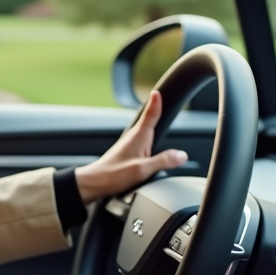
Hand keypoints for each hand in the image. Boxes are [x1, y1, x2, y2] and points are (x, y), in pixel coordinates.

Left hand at [73, 91, 187, 204]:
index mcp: (138, 136)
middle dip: (155, 110)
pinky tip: (149, 143)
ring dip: (151, 123)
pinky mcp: (127, 154)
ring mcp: (129, 146)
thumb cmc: (113, 175)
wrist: (93, 183)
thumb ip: (163, 161)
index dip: (155, 103)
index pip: (150, 114)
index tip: (158, 91)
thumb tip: (182, 155)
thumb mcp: (142, 169)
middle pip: (148, 120)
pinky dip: (148, 138)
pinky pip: (141, 142)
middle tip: (161, 100)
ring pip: (144, 131)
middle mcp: (133, 138)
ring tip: (158, 117)